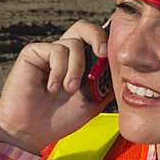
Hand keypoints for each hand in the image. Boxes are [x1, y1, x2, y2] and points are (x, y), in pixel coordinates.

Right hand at [0, 20, 111, 153]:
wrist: (31, 131)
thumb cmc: (61, 118)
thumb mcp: (95, 101)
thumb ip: (109, 82)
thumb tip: (128, 68)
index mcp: (82, 62)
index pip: (98, 40)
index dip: (110, 39)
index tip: (120, 49)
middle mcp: (66, 54)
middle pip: (85, 28)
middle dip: (98, 36)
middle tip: (103, 53)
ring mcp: (49, 52)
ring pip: (74, 44)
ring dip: (76, 69)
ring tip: (68, 90)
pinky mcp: (33, 53)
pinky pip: (56, 51)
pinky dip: (59, 71)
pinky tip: (52, 88)